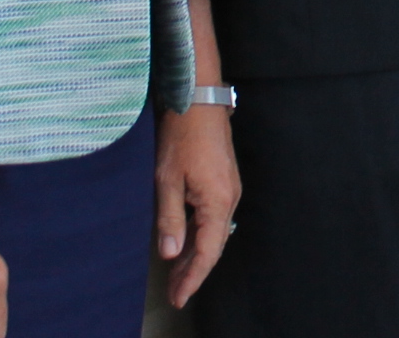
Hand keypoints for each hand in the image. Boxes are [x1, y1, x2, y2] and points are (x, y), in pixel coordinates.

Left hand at [155, 106, 238, 306]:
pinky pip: (214, 217)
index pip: (208, 251)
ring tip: (176, 274)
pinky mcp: (224, 180)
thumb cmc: (182, 136)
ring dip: (196, 253)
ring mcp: (229, 188)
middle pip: (214, 244)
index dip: (194, 277)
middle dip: (194, 271)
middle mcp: (230, 198)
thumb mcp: (167, 180)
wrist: (198, 100)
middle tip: (175, 292)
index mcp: (218, 201)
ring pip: (214, 231)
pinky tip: (185, 242)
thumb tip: (171, 253)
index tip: (180, 297)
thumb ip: (170, 219)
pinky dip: (200, 235)